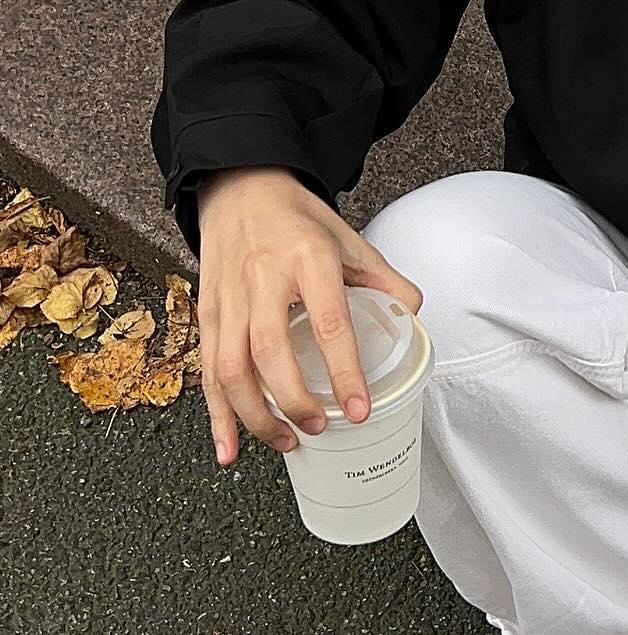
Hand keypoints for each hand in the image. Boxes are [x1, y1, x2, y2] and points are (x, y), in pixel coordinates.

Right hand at [196, 167, 423, 467]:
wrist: (240, 186)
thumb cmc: (297, 219)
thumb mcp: (349, 239)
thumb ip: (385, 280)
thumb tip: (414, 316)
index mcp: (308, 259)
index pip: (329, 322)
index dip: (344, 371)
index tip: (358, 409)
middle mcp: (263, 279)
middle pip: (269, 352)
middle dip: (293, 400)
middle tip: (319, 428)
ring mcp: (229, 297)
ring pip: (230, 367)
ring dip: (256, 415)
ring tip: (286, 442)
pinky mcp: (206, 311)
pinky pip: (207, 369)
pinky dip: (217, 415)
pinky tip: (229, 449)